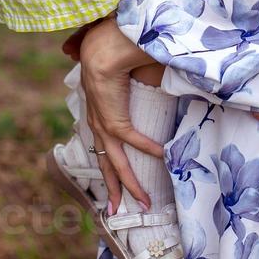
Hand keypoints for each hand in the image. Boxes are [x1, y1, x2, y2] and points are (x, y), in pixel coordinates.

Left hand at [79, 20, 161, 213]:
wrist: (102, 48)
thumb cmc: (113, 57)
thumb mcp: (125, 78)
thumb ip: (140, 87)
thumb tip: (160, 85)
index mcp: (97, 116)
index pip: (103, 148)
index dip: (110, 167)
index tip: (117, 184)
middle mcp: (97, 125)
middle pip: (106, 165)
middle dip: (116, 189)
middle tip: (122, 209)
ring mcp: (103, 125)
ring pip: (117, 163)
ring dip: (131, 183)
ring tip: (145, 201)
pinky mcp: (113, 119)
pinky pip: (132, 140)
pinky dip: (147, 148)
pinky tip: (161, 156)